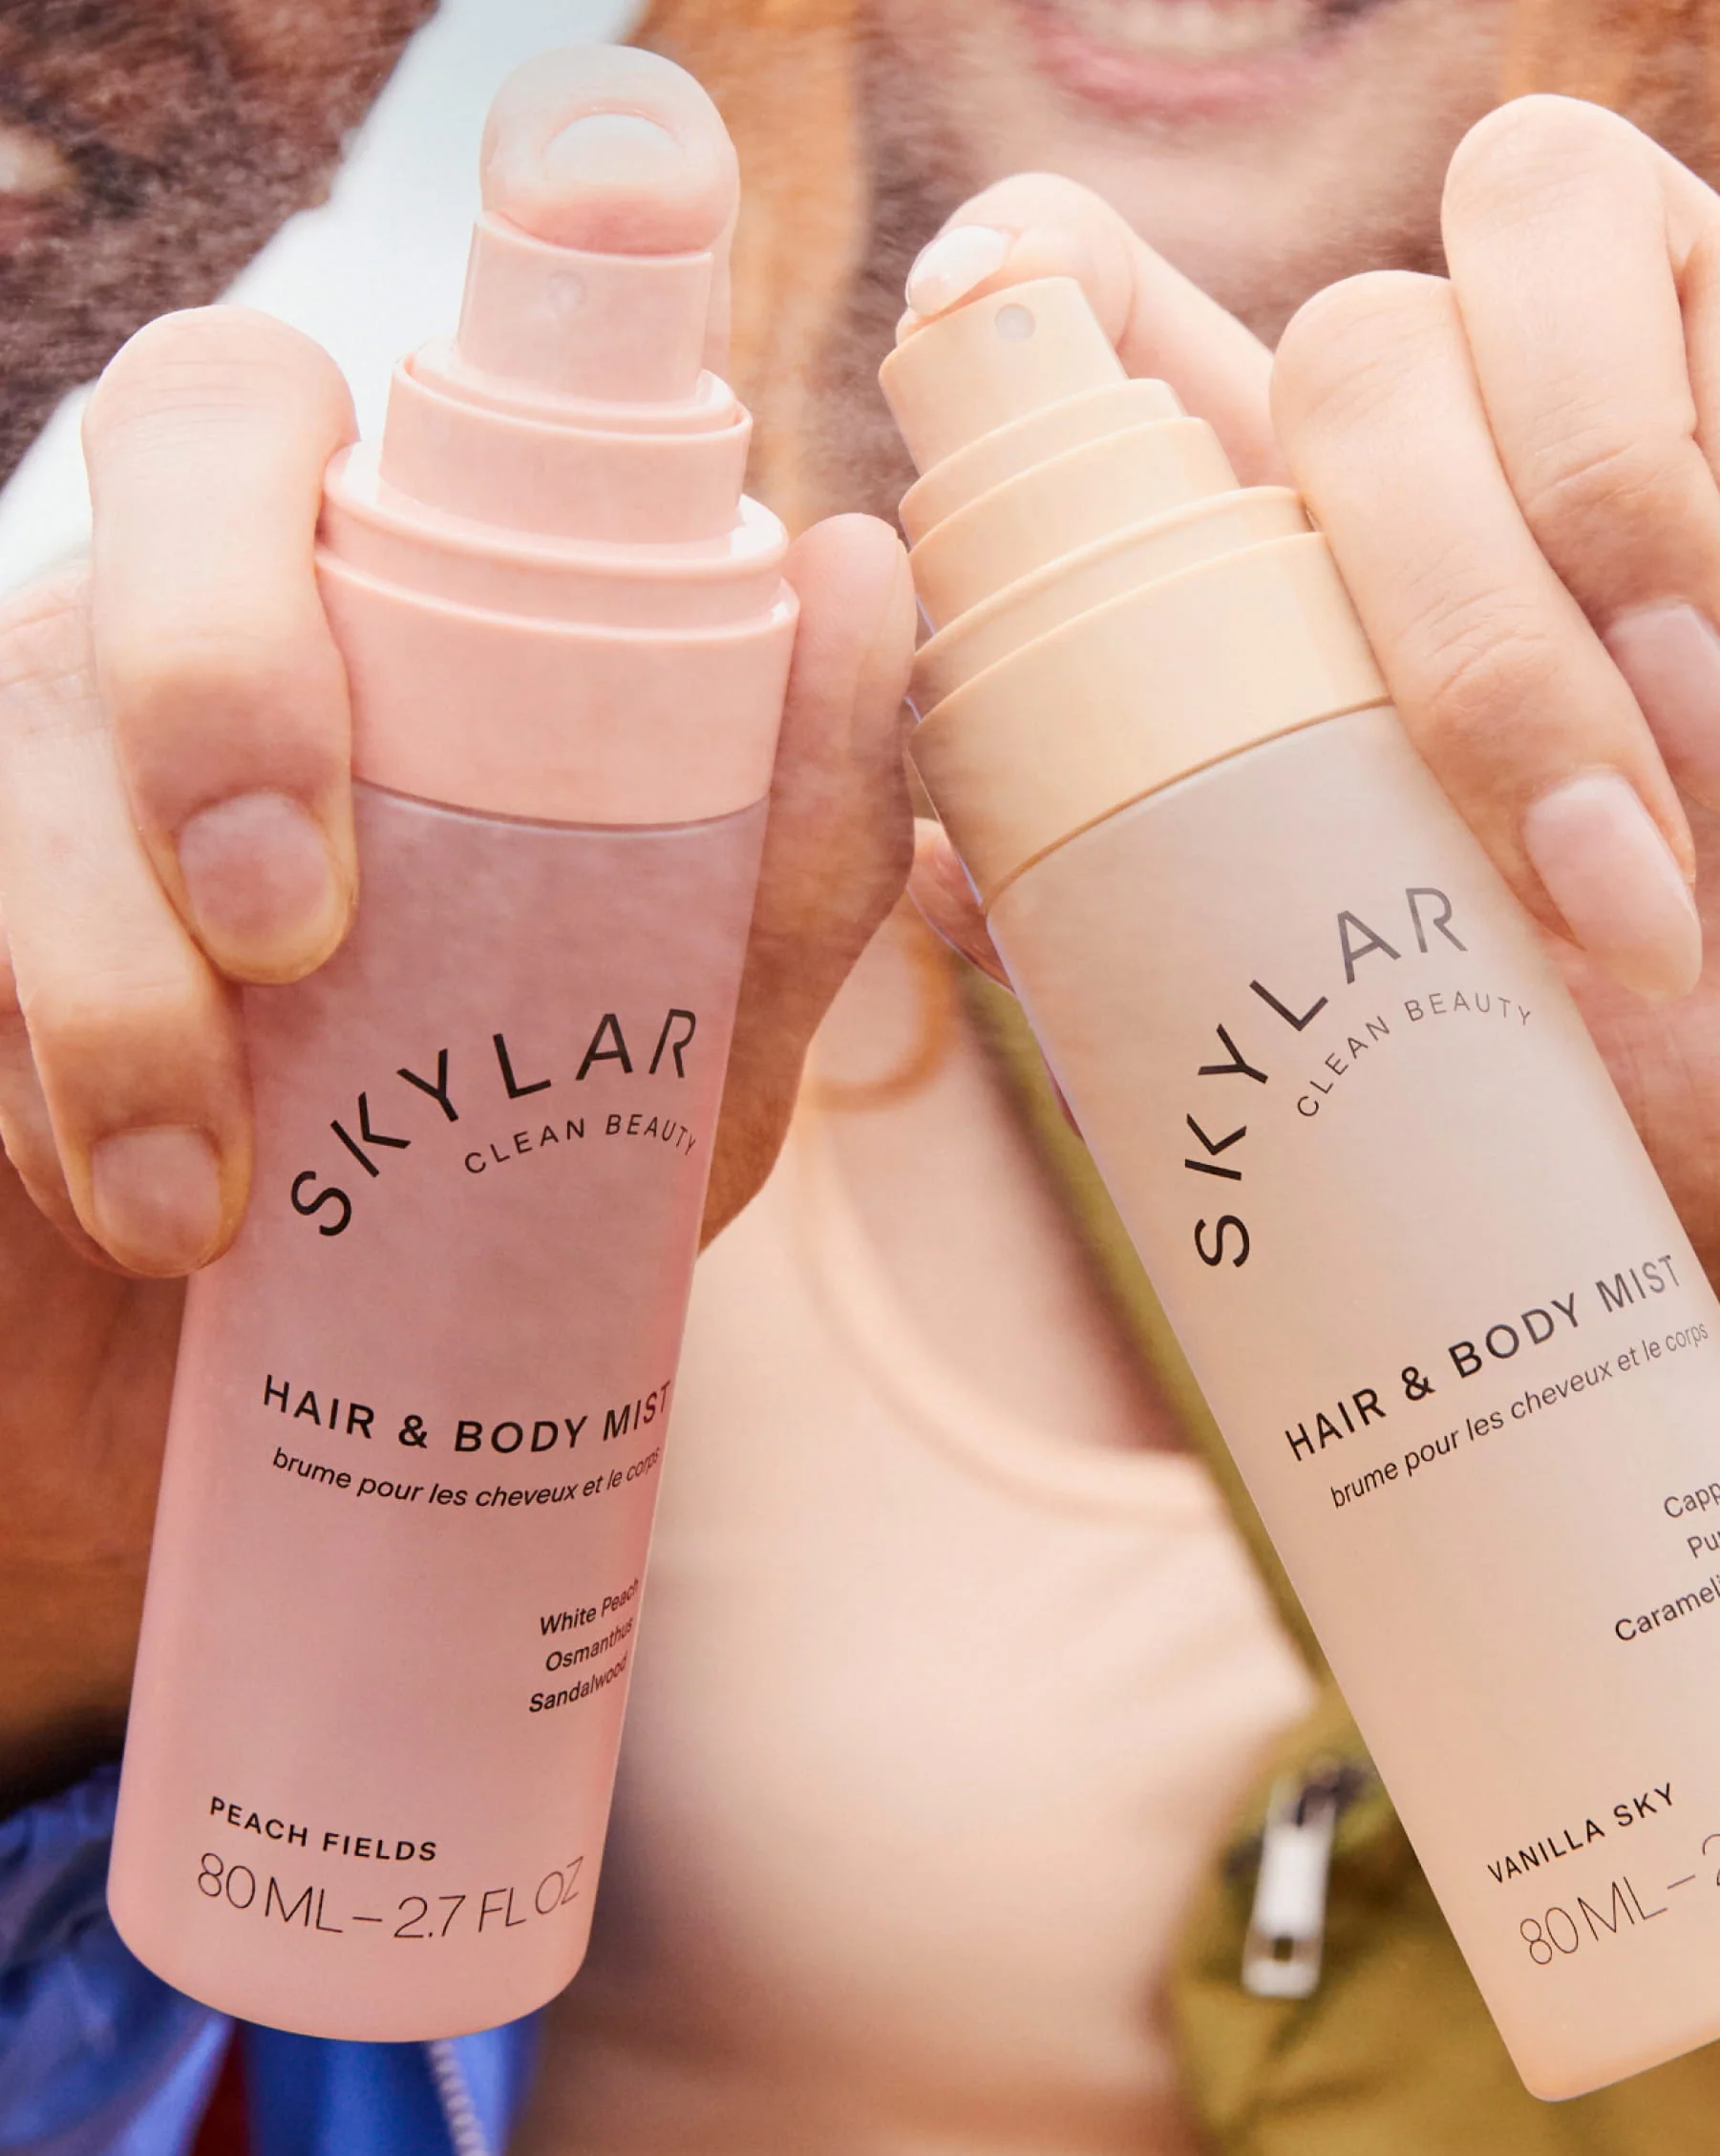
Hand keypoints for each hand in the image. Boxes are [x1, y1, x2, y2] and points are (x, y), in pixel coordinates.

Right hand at [0, 187, 912, 1796]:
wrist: (306, 1464)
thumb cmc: (495, 1235)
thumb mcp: (675, 1078)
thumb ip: (778, 861)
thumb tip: (863, 560)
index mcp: (362, 648)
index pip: (318, 416)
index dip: (376, 355)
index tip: (514, 366)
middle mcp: (184, 661)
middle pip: (160, 464)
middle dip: (218, 663)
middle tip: (304, 921)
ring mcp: (31, 800)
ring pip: (9, 715)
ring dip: (107, 961)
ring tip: (208, 1202)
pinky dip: (21, 1076)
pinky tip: (124, 1220)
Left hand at [901, 98, 1719, 1341]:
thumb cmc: (1711, 1112)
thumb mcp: (1429, 1052)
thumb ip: (1220, 935)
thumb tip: (935, 866)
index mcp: (1325, 599)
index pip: (1121, 329)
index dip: (1039, 290)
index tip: (976, 322)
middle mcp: (1467, 454)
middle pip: (1338, 333)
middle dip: (1456, 612)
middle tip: (1602, 867)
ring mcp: (1658, 374)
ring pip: (1530, 219)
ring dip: (1618, 527)